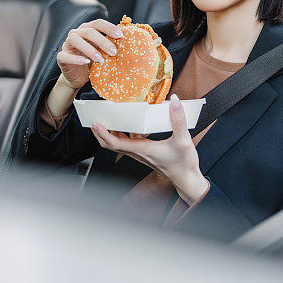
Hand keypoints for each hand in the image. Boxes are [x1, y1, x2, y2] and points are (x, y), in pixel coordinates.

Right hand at [56, 19, 122, 89]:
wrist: (78, 77)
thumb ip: (111, 45)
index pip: (97, 23)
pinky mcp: (61, 57)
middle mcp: (76, 34)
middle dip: (102, 41)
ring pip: (76, 40)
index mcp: (87, 29)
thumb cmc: (92, 62)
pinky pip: (65, 55)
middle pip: (88, 31)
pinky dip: (76, 59)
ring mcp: (67, 45)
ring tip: (101, 59)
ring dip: (90, 49)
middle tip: (114, 52)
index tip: (120, 35)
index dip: (108, 27)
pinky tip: (85, 62)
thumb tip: (131, 42)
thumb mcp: (102, 52)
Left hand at [91, 94, 209, 205]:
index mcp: (143, 150)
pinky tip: (132, 125)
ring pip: (120, 144)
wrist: (187, 179)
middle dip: (100, 133)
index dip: (103, 133)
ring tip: (109, 119)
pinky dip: (125, 134)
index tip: (95, 123)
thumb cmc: (184, 164)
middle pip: (111, 144)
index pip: (116, 143)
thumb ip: (179, 120)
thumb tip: (175, 102)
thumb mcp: (183, 140)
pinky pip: (130, 143)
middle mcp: (138, 152)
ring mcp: (141, 154)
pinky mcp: (145, 153)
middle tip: (95, 119)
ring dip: (111, 133)